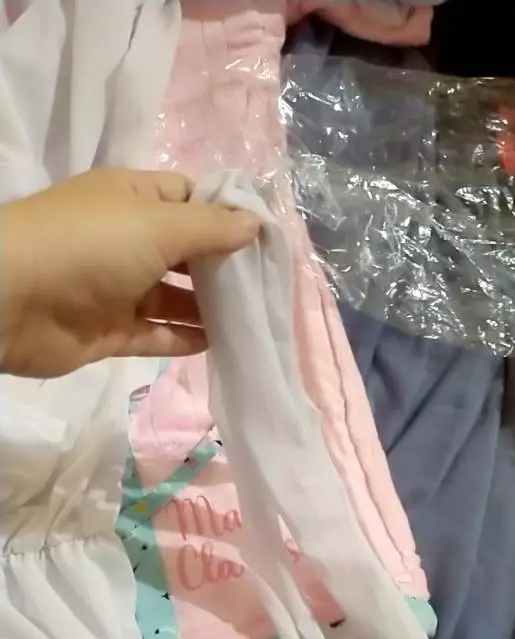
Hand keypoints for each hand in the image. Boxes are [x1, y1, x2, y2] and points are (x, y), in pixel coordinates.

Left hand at [1, 168, 258, 377]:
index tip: (267, 238)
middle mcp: (127, 238)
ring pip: (173, 296)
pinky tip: (218, 344)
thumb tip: (256, 224)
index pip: (190, 198)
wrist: (12, 300)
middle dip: (225, 267)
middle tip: (268, 285)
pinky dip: (183, 338)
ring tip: (252, 319)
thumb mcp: (158, 224)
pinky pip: (155, 333)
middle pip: (186, 251)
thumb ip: (211, 228)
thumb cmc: (90, 246)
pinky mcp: (110, 330)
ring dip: (209, 308)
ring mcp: (117, 286)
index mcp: (134, 197)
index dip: (227, 214)